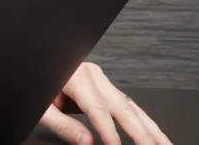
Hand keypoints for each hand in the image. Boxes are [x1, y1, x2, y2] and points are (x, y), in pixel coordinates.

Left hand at [39, 62, 172, 144]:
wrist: (35, 63)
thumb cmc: (39, 85)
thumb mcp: (42, 107)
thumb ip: (63, 125)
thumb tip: (86, 141)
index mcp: (77, 77)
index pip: (97, 109)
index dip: (108, 131)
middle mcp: (94, 76)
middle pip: (122, 107)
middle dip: (140, 132)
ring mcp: (101, 80)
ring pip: (131, 106)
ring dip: (150, 128)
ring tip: (163, 144)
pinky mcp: (105, 87)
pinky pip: (127, 105)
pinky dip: (142, 122)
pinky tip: (153, 134)